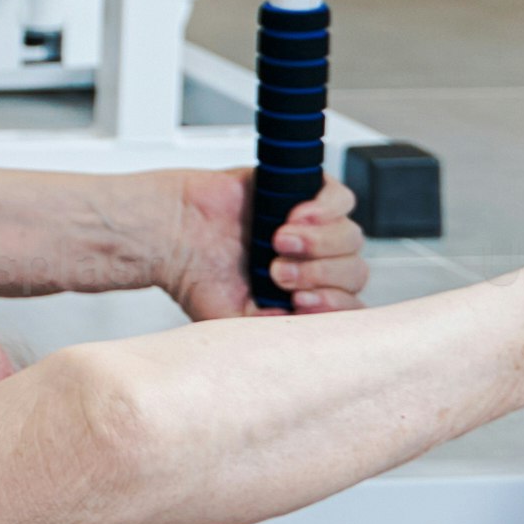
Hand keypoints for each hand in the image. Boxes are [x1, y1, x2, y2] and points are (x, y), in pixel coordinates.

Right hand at [168, 170, 370, 318]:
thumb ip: (278, 332)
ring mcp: (311, 228)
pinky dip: (325, 209)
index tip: (301, 302)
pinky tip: (295, 217)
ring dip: (319, 242)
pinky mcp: (303, 191)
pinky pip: (341, 198)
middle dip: (319, 273)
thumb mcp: (239, 324)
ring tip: (278, 241)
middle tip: (277, 272)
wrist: (169, 236)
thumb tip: (310, 330)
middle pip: (353, 270)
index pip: (350, 306)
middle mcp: (314, 263)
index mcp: (305, 297)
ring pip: (350, 236)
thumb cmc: (198, 279)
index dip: (336, 304)